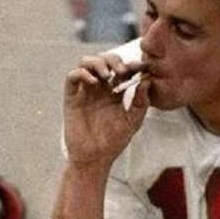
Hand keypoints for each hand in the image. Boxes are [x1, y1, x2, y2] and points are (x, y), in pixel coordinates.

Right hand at [63, 52, 149, 170]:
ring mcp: (85, 91)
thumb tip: (147, 81)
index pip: (122, 70)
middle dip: (114, 60)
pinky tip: (94, 82)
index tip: (142, 67)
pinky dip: (82, 73)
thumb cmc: (114, 142)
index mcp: (115, 92)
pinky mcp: (72, 98)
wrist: (95, 158)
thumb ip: (141, 102)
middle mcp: (99, 88)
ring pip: (86, 63)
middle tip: (122, 71)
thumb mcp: (133, 121)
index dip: (131, 65)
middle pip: (104, 60)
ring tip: (107, 75)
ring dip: (97, 63)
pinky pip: (72, 77)